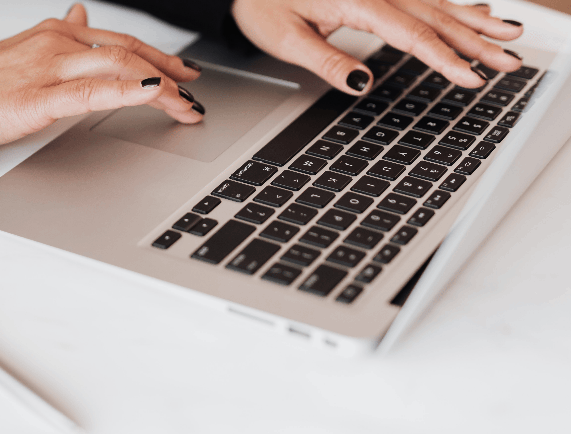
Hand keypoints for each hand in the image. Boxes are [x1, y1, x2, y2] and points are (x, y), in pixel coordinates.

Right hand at [0, 4, 203, 150]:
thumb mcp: (27, 49)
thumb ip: (60, 34)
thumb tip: (81, 14)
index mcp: (57, 32)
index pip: (120, 41)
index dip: (158, 56)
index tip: (184, 71)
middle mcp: (59, 43)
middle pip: (129, 53)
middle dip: (170, 72)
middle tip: (196, 92)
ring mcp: (50, 67)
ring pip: (119, 69)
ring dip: (162, 88)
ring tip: (186, 106)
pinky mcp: (40, 97)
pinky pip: (91, 92)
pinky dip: (127, 92)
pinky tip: (152, 94)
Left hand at [231, 0, 523, 94]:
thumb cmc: (261, 5)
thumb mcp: (284, 38)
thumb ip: (326, 61)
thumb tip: (361, 84)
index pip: (410, 33)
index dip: (444, 58)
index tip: (472, 78)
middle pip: (434, 17)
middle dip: (476, 41)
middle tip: (511, 62)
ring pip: (435, 4)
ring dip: (474, 22)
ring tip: (509, 35)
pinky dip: (453, 7)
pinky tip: (476, 13)